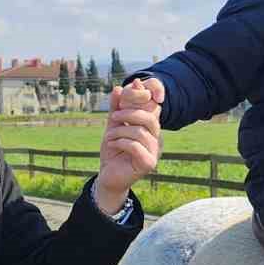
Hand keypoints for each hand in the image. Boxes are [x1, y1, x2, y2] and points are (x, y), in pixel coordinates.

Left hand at [94, 81, 161, 214]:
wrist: (108, 176)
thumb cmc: (113, 151)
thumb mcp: (112, 126)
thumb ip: (116, 108)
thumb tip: (118, 87)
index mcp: (150, 128)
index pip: (154, 108)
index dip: (144, 97)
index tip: (129, 89)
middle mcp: (156, 139)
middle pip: (150, 118)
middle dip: (129, 114)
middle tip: (114, 118)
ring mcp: (154, 152)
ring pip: (140, 132)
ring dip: (120, 131)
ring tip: (109, 137)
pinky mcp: (148, 163)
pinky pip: (136, 146)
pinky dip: (120, 142)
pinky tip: (112, 145)